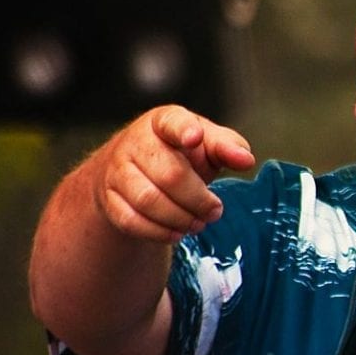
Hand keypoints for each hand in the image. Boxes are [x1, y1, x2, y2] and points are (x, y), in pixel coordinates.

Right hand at [95, 105, 255, 242]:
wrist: (134, 172)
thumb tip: (246, 160)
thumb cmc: (180, 154)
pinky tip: (177, 232)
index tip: (195, 138)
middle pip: (169, 174)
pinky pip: (131, 220)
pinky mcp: (110, 198)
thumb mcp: (206, 144)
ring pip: (148, 200)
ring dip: (180, 218)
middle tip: (215, 211)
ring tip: (199, 223)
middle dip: (198, 199)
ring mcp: (117, 171)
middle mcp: (135, 142)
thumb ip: (227, 147)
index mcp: (163, 122)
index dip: (183, 129)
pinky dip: (158, 232)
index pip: (171, 122)